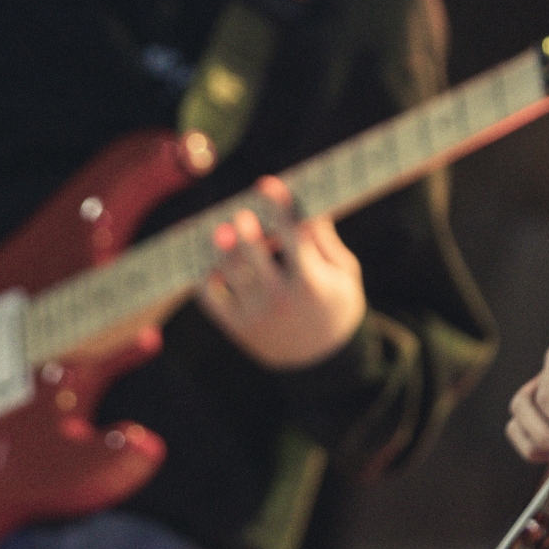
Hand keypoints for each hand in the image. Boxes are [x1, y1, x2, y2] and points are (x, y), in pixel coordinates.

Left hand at [199, 176, 366, 369]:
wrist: (324, 363)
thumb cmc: (337, 306)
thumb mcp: (344, 273)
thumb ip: (323, 239)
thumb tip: (303, 202)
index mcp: (311, 282)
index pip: (291, 235)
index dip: (278, 206)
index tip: (267, 185)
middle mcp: (280, 299)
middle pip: (251, 253)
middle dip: (243, 228)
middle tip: (240, 214)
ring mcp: (255, 315)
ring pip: (227, 271)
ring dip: (219, 245)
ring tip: (220, 230)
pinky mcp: (237, 327)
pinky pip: (210, 296)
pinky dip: (204, 273)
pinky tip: (209, 258)